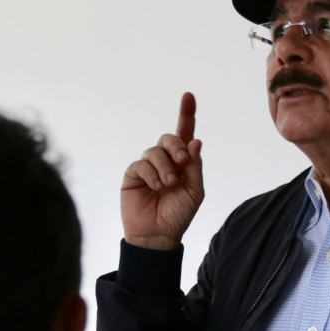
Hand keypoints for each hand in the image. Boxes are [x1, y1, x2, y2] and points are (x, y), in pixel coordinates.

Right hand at [121, 92, 204, 250]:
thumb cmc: (178, 214)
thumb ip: (195, 167)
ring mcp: (148, 166)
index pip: (185, 134)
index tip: (189, 95)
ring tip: (169, 185)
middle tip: (183, 162)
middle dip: (177, 146)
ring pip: (155, 150)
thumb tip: (196, 141)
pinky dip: (151, 173)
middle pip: (169, 138)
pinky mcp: (133, 174)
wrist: (158, 235)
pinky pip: (141, 164)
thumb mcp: (194, 191)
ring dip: (165, 166)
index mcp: (183, 163)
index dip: (186, 114)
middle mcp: (165, 160)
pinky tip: (156, 186)